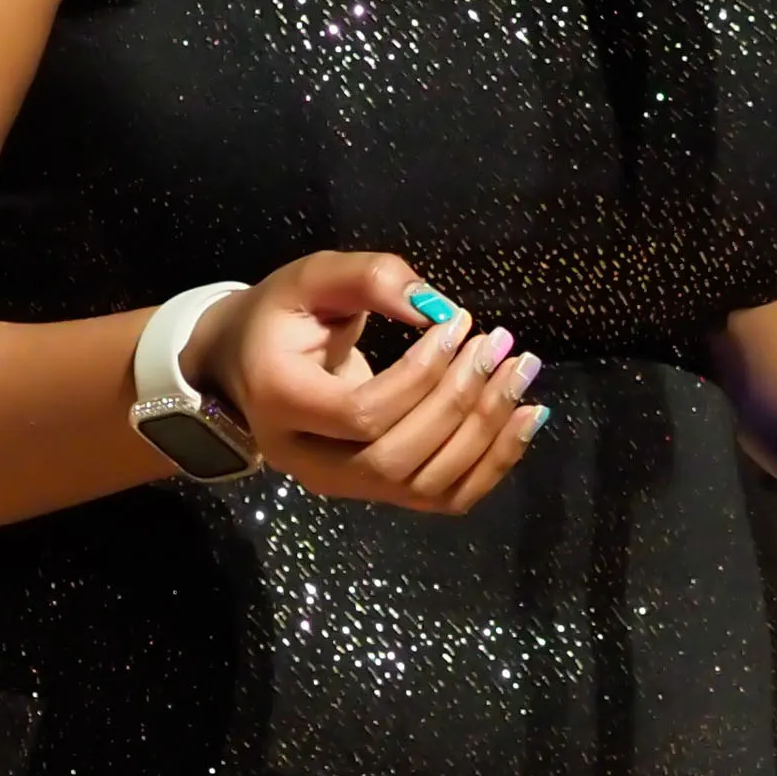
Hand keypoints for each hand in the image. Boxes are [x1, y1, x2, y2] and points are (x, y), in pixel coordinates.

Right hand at [180, 251, 545, 514]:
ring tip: (521, 373)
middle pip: (398, 457)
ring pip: (425, 485)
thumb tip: (435, 304)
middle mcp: (309, 461)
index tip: (461, 323)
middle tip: (499, 345)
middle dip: (460, 401)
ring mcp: (343, 484)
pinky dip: (493, 464)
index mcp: (283, 404)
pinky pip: (442, 496)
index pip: (362, 413)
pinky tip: (528, 418)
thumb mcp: (313, 278)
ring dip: (487, 431)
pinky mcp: (376, 489)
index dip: (421, 374)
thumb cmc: (282, 317)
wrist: (248, 365)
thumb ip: (371, 279)